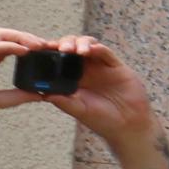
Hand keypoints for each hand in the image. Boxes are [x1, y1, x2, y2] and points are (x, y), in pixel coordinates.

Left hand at [37, 37, 160, 152]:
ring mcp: (101, 66)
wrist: (127, 126)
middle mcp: (86, 69)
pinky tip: (91, 50)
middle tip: (60, 48)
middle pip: (72, 46)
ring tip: (75, 50)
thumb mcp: (78, 110)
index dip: (50, 51)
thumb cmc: (101, 120)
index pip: (58, 58)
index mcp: (72, 78)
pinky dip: (98, 49)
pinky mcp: (116, 67)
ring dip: (80, 43)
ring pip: (88, 45)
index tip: (41, 49)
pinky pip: (106, 53)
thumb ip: (63, 101)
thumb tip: (43, 93)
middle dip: (64, 43)